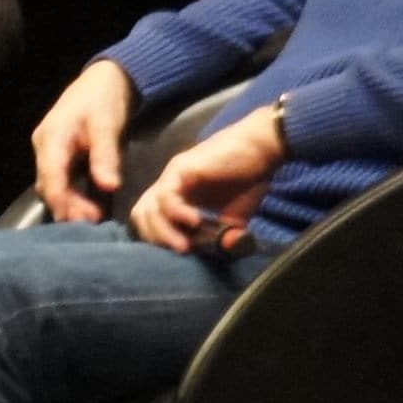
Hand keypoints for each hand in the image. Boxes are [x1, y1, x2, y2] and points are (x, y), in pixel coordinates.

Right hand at [28, 59, 138, 223]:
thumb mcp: (106, 125)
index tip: (86, 219)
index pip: (50, 178)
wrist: (106, 79)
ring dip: (70, 204)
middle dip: (67, 207)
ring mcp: (51, 152)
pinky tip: (90, 207)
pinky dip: (73, 195)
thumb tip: (108, 187)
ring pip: (54, 185)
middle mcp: (45, 148)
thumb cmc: (104, 99)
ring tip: (92, 220)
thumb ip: (105, 156)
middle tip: (92, 224)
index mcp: (51, 139)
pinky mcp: (62, 156)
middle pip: (49, 185)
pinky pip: (62, 181)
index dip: (64, 202)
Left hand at [132, 106, 284, 254]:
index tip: (185, 253)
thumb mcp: (236, 217)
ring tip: (185, 246)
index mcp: (177, 199)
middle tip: (181, 251)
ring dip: (164, 232)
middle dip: (156, 238)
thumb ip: (226, 235)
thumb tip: (227, 249)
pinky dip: (176, 213)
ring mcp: (171, 177)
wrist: (261, 149)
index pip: (150, 222)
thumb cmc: (248, 181)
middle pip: (142, 216)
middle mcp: (168, 187)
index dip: (161, 240)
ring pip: (148, 208)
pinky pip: (166, 195)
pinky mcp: (180, 169)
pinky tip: (195, 222)